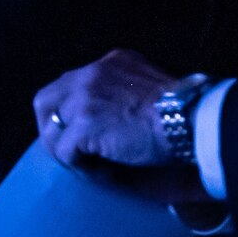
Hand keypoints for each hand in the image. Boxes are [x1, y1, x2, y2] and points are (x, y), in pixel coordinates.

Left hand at [34, 50, 209, 203]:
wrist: (192, 120)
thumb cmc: (181, 112)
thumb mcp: (146, 86)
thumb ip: (121, 92)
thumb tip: (104, 120)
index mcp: (107, 64)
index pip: (68, 85)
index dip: (67, 112)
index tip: (79, 133)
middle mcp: (89, 74)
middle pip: (45, 101)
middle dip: (52, 130)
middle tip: (70, 152)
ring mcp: (83, 97)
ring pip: (52, 130)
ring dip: (67, 152)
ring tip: (90, 166)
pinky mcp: (84, 124)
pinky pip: (65, 152)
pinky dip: (80, 167)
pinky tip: (102, 172)